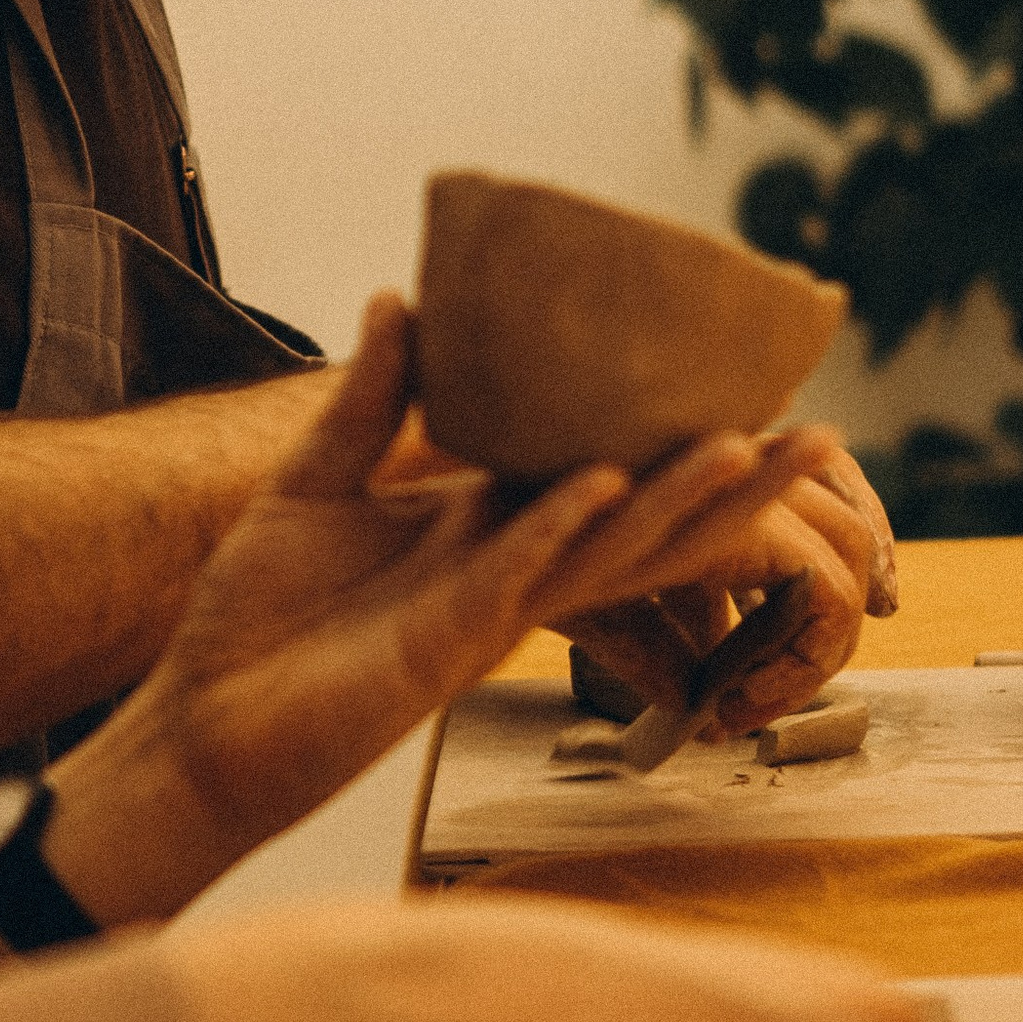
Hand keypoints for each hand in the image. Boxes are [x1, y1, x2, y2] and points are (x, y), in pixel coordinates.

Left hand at [48, 297, 840, 919]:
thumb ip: (367, 399)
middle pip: (644, 519)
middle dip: (733, 484)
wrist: (203, 721)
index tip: (746, 396)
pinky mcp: (446, 640)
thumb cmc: (256, 625)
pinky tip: (609, 484)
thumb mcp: (312, 482)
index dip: (669, 438)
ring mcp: (486, 609)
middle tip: (819, 436)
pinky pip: (519, 571)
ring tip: (756, 450)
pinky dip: (561, 525)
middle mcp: (505, 570)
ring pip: (609, 549)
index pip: (599, 472)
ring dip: (683, 501)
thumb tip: (402, 300)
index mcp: (483, 531)